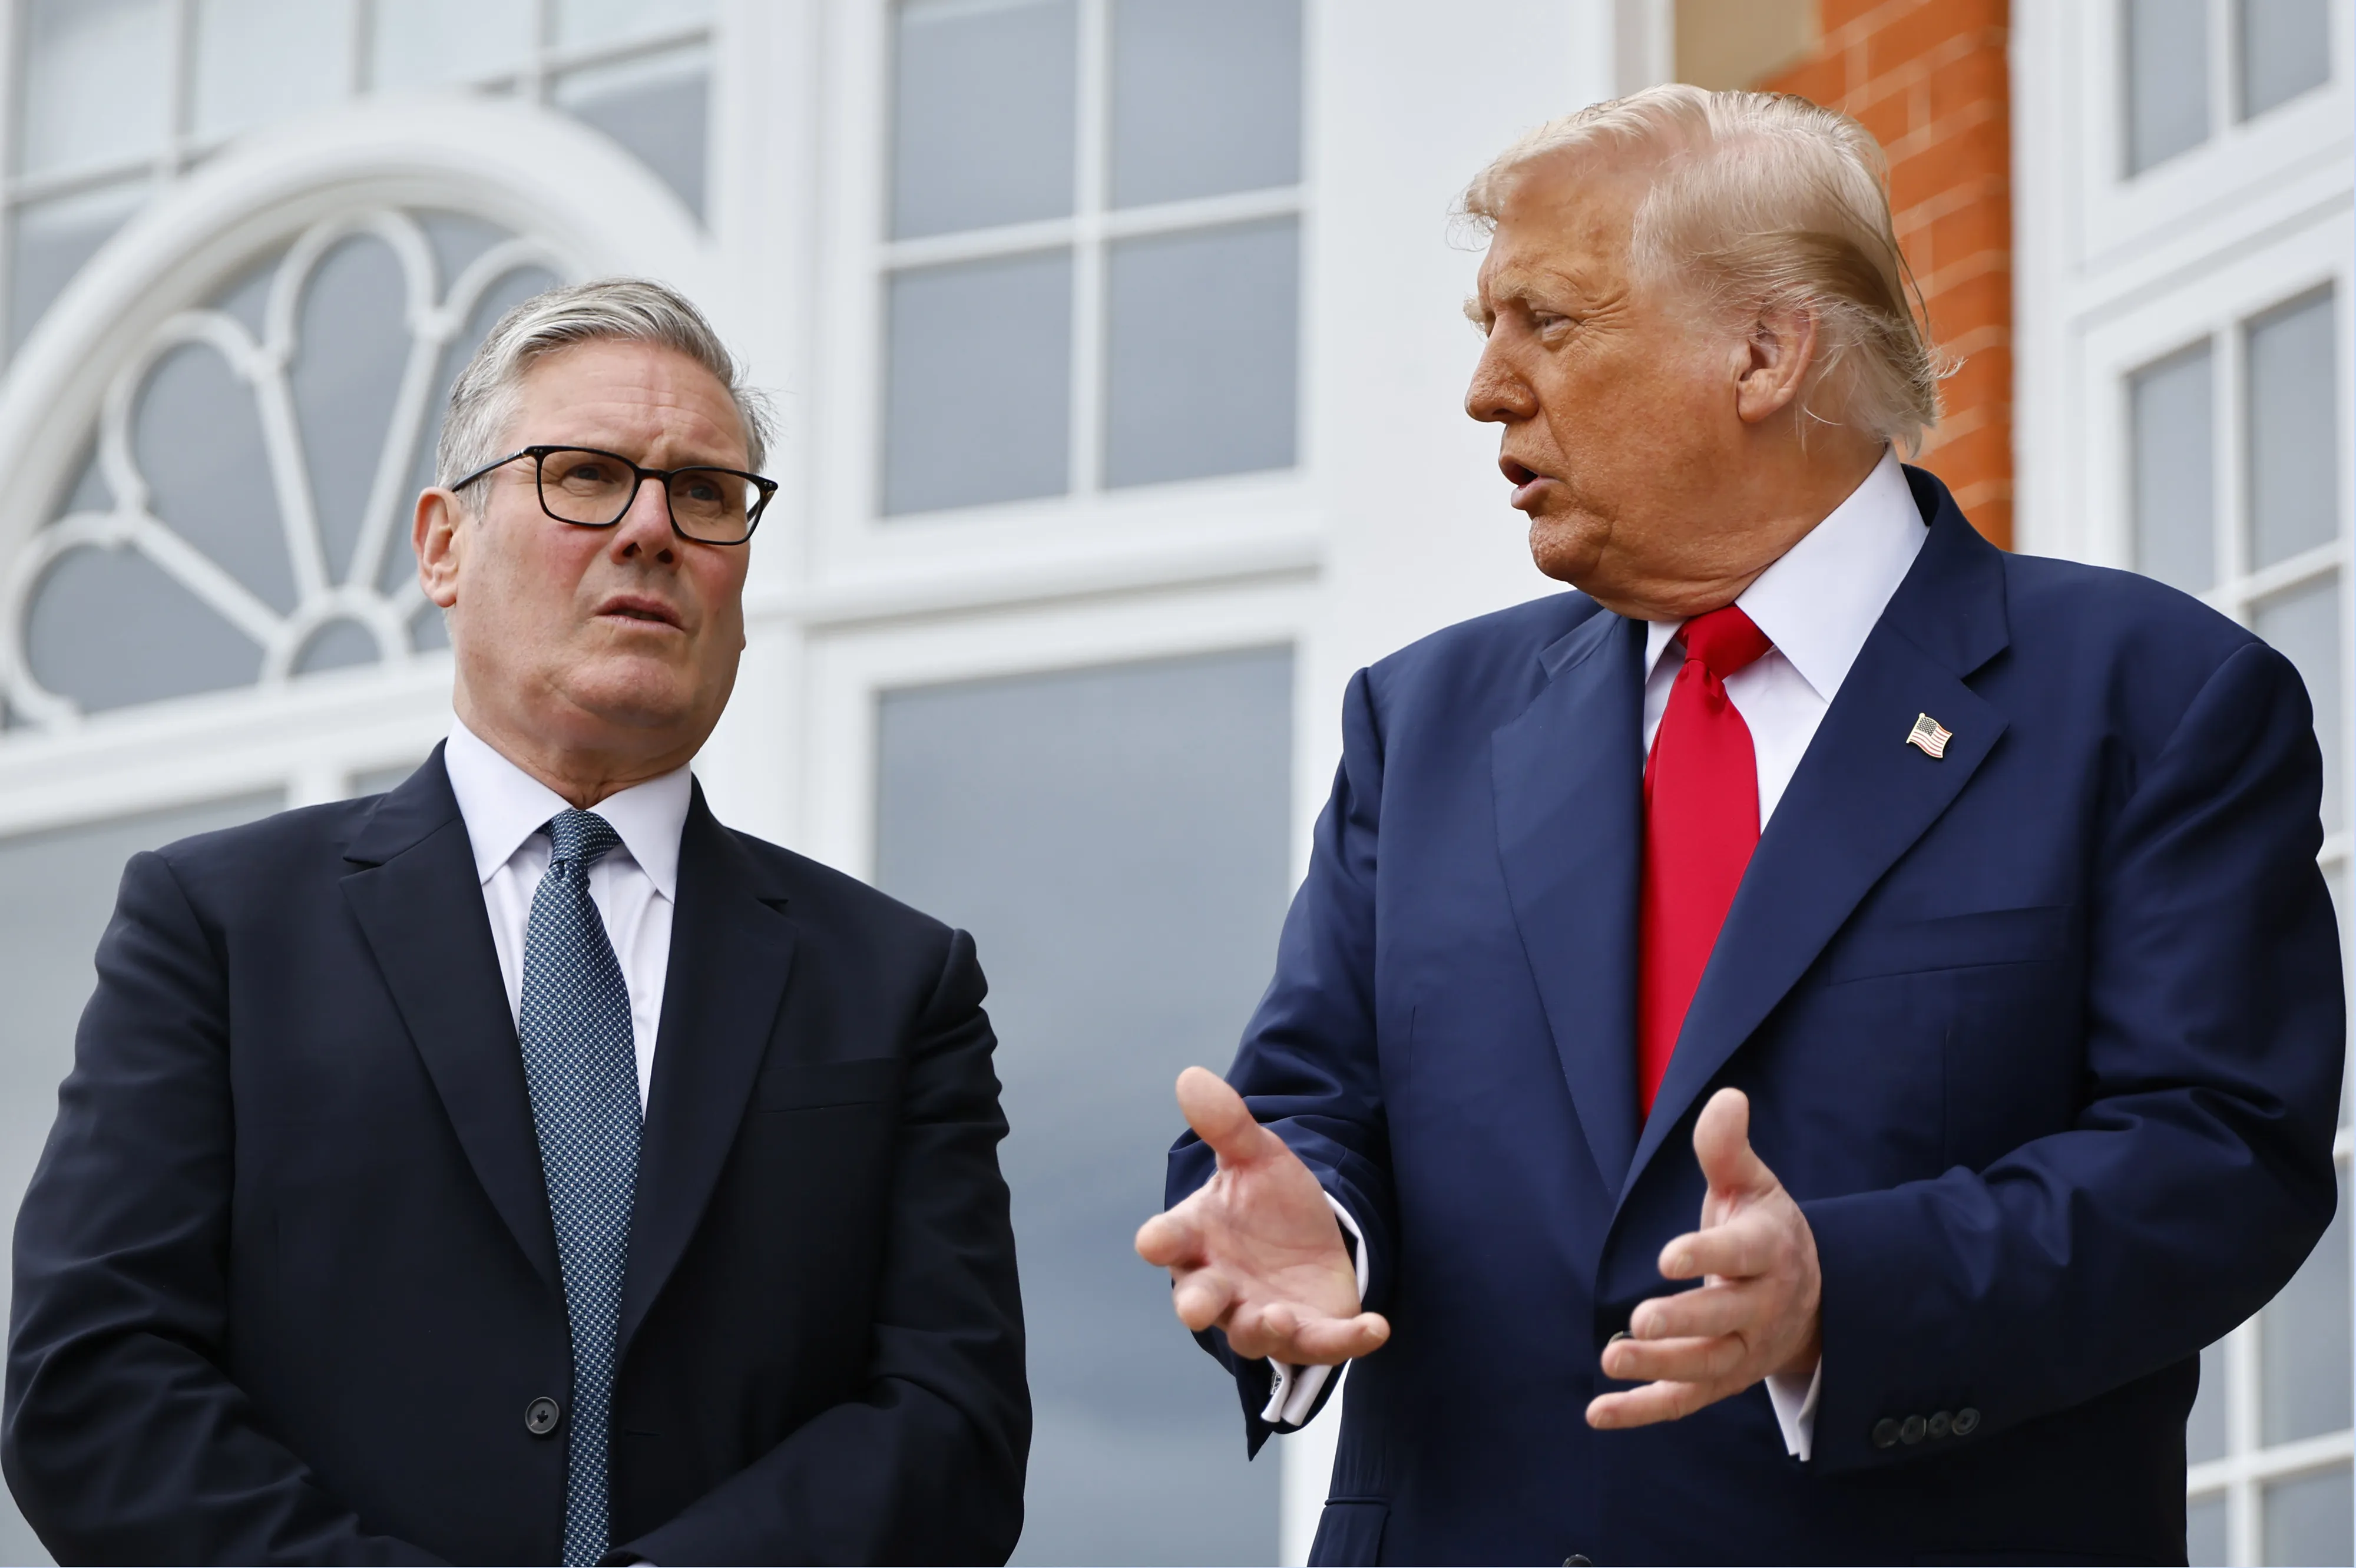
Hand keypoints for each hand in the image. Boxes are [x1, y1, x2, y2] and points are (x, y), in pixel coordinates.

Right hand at [1135, 1067, 1390, 1364]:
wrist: (1311, 1235)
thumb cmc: (1265, 1199)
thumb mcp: (1255, 1156)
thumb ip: (1226, 1124)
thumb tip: (1191, 1076)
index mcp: (1197, 1238)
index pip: (1169, 1240)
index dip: (1160, 1241)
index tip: (1153, 1241)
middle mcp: (1221, 1284)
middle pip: (1199, 1300)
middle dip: (1197, 1304)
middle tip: (1195, 1308)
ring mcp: (1261, 1313)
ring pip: (1252, 1333)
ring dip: (1263, 1328)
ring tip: (1279, 1316)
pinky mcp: (1308, 1331)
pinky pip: (1323, 1343)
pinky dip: (1348, 1340)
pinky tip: (1376, 1327)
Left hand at [1586, 1087, 1820, 1428]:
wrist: (1812, 1295)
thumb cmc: (1764, 1229)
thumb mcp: (1753, 1184)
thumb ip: (1727, 1148)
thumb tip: (1726, 1096)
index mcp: (1770, 1251)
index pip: (1741, 1255)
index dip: (1707, 1255)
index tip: (1668, 1255)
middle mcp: (1762, 1306)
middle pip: (1725, 1318)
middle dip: (1684, 1323)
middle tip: (1639, 1319)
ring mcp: (1745, 1349)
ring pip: (1706, 1366)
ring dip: (1658, 1367)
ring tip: (1611, 1358)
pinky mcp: (1723, 1381)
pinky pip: (1683, 1402)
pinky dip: (1642, 1411)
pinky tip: (1598, 1412)